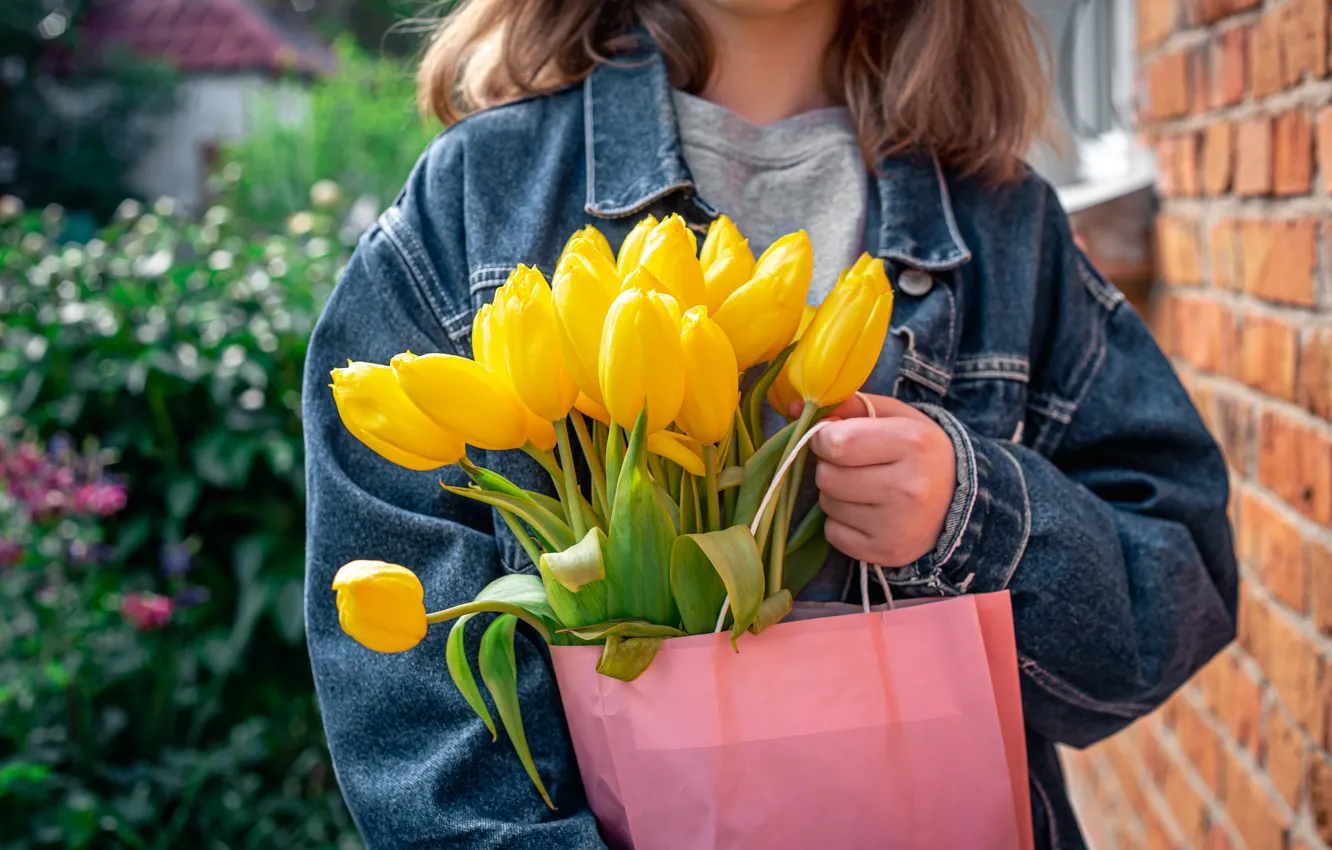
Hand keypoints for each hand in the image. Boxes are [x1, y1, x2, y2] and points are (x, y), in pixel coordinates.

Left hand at [806, 394, 957, 566]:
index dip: (824, 439)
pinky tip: (867, 513)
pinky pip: (833, 533)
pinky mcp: (886, 552)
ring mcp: (897, 525)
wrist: (959, 500)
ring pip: (827, 504)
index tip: (833, 439)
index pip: (836, 442)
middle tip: (853, 466)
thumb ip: (847, 406)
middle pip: (827, 476)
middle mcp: (908, 487)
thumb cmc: (918, 451)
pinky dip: (841, 523)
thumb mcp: (894, 416)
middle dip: (830, 467)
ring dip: (835, 495)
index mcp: (912, 443)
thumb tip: (793, 408)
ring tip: (864, 489)